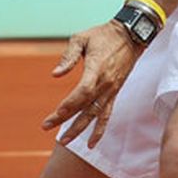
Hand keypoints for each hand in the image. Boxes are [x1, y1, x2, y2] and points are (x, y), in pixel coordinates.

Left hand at [41, 21, 141, 147]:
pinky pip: (107, 114)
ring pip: (95, 115)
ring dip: (80, 129)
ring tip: (64, 141)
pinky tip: (92, 142)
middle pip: (85, 107)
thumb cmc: (102, 35)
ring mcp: (111, 90)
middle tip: (46, 127)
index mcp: (97, 69)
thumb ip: (68, 57)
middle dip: (65, 120)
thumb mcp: (81, 38)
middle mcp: (105, 83)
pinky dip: (100, 130)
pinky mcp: (115, 92)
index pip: (82, 93)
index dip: (68, 106)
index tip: (53, 115)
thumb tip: (55, 75)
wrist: (130, 35)